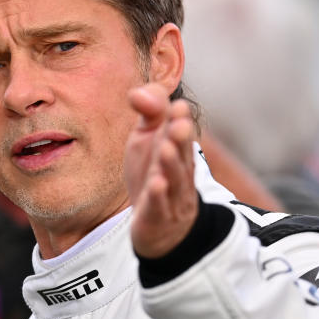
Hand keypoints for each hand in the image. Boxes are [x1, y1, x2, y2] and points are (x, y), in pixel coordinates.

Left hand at [126, 83, 199, 258]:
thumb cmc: (152, 173)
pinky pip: (159, 206)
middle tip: (178, 123)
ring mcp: (171, 195)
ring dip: (170, 164)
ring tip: (165, 148)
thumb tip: (137, 92)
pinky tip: (155, 184)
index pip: (179, 133)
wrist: (159, 226)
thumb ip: (147, 112)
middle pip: (181, 154)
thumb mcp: (147, 139)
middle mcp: (178, 171)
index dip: (178, 120)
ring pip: (174, 179)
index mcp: (176, 149)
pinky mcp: (158, 216)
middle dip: (181, 139)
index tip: (178, 106)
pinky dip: (159, 196)